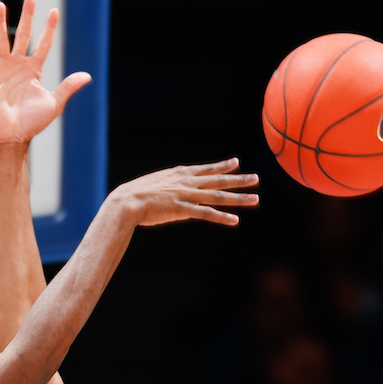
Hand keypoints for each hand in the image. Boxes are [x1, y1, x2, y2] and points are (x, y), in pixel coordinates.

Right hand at [0, 0, 91, 144]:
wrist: (11, 134)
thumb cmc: (32, 122)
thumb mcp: (54, 103)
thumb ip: (68, 87)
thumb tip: (88, 76)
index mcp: (34, 69)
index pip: (43, 44)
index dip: (49, 28)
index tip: (55, 11)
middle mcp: (18, 65)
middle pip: (23, 35)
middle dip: (27, 16)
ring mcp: (2, 68)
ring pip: (2, 40)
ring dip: (1, 23)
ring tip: (1, 5)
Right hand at [109, 159, 258, 226]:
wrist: (126, 201)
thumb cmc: (134, 194)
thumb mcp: (153, 183)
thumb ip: (166, 185)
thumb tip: (167, 189)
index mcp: (179, 175)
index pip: (206, 170)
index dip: (222, 166)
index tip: (236, 163)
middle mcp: (186, 182)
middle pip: (218, 181)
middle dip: (239, 180)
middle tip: (256, 179)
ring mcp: (186, 195)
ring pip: (218, 196)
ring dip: (238, 198)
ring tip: (255, 200)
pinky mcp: (182, 210)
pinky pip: (206, 213)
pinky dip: (221, 217)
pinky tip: (235, 220)